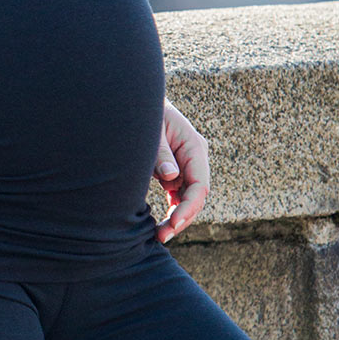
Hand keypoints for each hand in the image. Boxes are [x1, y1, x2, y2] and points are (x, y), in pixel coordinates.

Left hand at [152, 97, 209, 243]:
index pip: (199, 184)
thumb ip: (161, 153)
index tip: (173, 223)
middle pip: (196, 196)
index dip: (189, 207)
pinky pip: (179, 194)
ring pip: (188, 198)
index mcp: (194, 146)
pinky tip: (160, 225)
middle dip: (182, 218)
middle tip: (162, 236)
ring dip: (176, 217)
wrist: (139, 102)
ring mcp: (187, 165)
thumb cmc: (145, 115)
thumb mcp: (152, 131)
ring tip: (158, 235)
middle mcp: (195, 158)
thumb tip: (171, 176)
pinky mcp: (177, 170)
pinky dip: (172, 209)